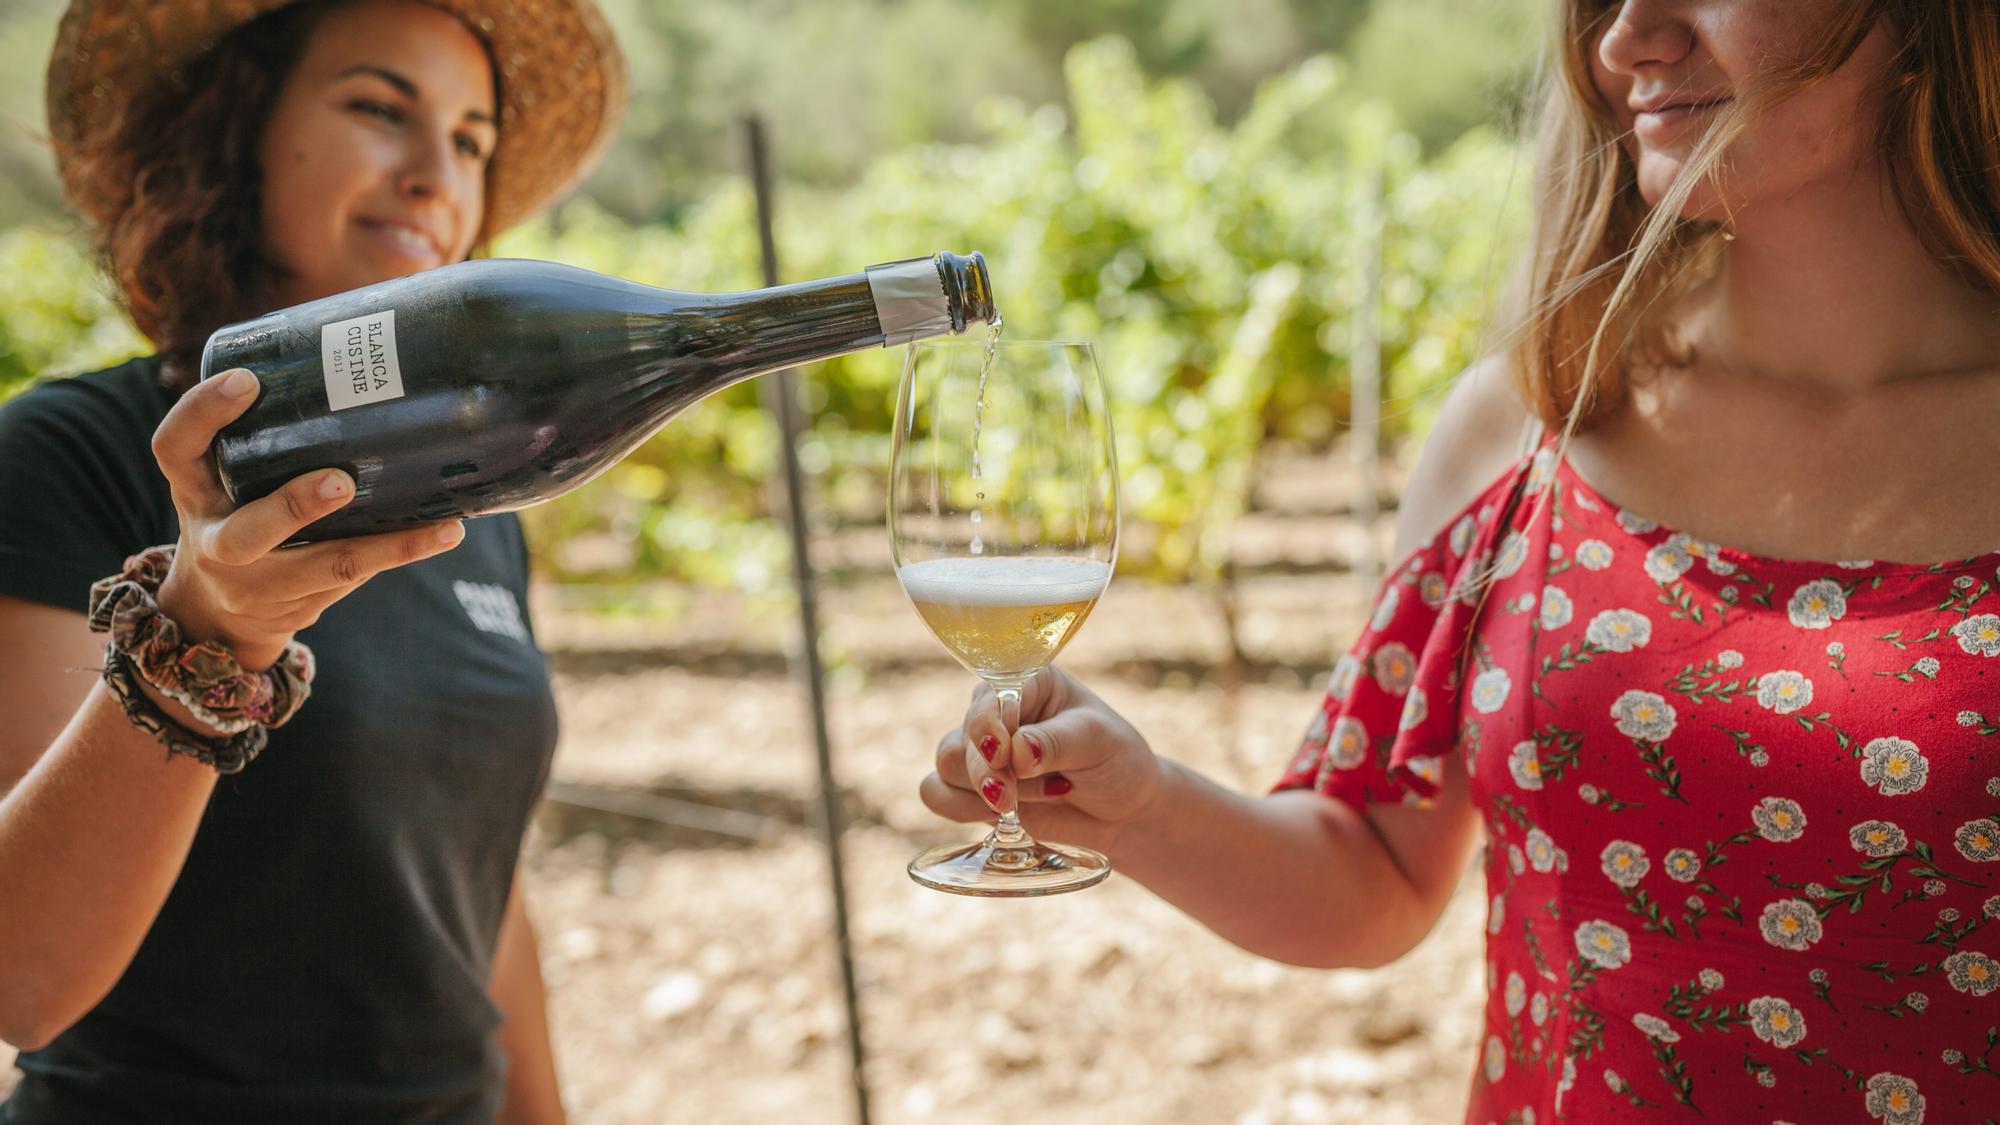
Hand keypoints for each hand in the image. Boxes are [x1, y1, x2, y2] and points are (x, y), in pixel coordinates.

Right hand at [148, 368, 466, 672]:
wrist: (220, 613)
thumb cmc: (237, 512)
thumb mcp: (226, 476)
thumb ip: (261, 435)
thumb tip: (354, 356)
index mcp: (193, 493)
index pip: (174, 448)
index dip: (202, 413)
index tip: (246, 379)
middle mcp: (216, 544)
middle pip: (246, 533)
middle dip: (293, 508)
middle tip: (341, 481)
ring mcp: (259, 584)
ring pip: (323, 569)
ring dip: (384, 546)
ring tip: (438, 524)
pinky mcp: (302, 604)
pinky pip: (356, 578)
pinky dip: (401, 552)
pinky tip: (444, 531)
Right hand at [919, 666, 1164, 855]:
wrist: (1122, 811)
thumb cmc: (1116, 762)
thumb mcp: (1097, 743)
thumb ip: (1054, 742)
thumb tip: (1014, 752)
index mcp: (1028, 681)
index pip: (989, 698)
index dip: (988, 728)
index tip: (1003, 755)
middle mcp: (997, 709)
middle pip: (960, 739)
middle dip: (989, 775)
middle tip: (1014, 799)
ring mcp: (981, 748)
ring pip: (946, 767)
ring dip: (984, 794)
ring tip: (1029, 802)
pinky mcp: (971, 786)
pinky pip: (936, 793)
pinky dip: (960, 810)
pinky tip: (1002, 817)